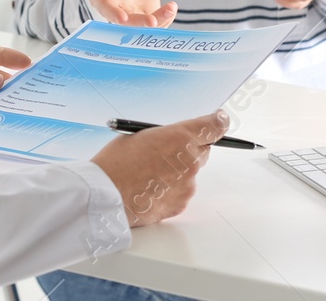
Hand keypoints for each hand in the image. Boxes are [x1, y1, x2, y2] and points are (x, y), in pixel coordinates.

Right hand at [83, 0, 177, 26]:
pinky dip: (166, 17)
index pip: (106, 9)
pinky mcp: (148, 14)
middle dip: (140, 24)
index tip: (123, 19)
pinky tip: (172, 8)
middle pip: (128, 23)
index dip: (114, 14)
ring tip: (170, 9)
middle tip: (152, 22)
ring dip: (158, 21)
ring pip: (144, 25)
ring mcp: (134, 15)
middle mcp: (117, 12)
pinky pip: (158, 20)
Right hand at [90, 111, 228, 225]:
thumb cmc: (115, 163)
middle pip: (203, 151)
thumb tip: (175, 142)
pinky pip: (181, 193)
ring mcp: (187, 185)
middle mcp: (190, 160)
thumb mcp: (140, 136)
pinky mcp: (181, 204)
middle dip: (191, 150)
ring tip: (149, 176)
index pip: (214, 126)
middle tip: (169, 154)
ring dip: (178, 173)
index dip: (218, 122)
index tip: (221, 120)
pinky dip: (171, 191)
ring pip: (190, 174)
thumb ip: (166, 138)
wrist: (104, 196)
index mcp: (180, 137)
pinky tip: (150, 190)